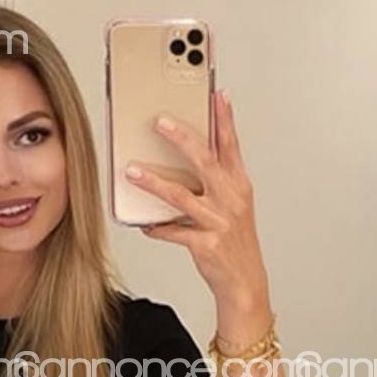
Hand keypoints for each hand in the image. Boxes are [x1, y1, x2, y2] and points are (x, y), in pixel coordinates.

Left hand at [124, 90, 267, 302]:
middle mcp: (231, 200)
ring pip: (181, 196)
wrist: (245, 282)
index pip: (231, 146)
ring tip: (132, 171)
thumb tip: (186, 154)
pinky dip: (156, 228)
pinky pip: (173, 232)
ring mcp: (218, 222)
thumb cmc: (235, 241)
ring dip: (153, 182)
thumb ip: (215, 180)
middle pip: (205, 161)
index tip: (217, 95)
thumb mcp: (233, 205)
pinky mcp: (205, 244)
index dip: (225, 119)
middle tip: (160, 121)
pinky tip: (143, 224)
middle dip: (182, 138)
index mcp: (238, 186)